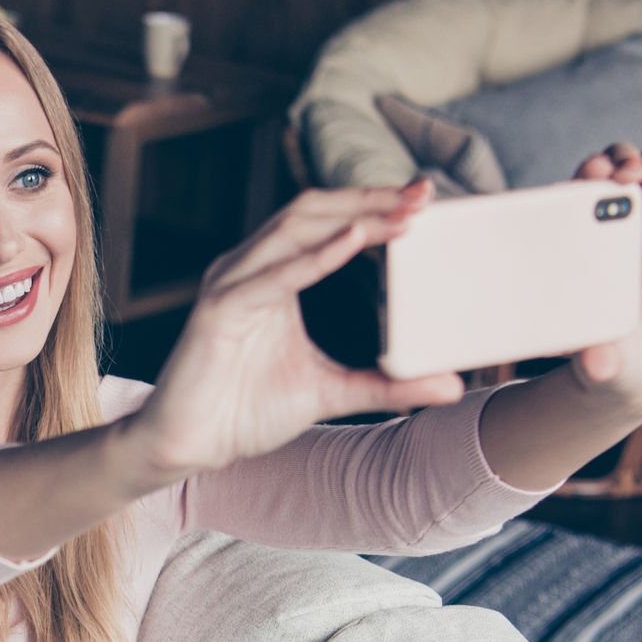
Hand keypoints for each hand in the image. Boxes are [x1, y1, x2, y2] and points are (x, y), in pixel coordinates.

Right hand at [124, 177, 465, 479]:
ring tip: (398, 215)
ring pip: (292, 229)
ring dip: (349, 217)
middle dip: (368, 199)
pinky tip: (353, 243)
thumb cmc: (245, 411)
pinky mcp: (218, 311)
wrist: (189, 446)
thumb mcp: (333, 393)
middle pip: (312, 211)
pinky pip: (272, 276)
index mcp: (273, 276)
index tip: (423, 201)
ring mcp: (231, 285)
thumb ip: (388, 385)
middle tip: (421, 196)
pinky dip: (314, 258)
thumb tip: (453, 386)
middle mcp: (250, 269)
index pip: (327, 223)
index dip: (373, 207)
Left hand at [566, 144, 641, 409]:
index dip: (577, 183)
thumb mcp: (601, 363)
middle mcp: (613, 230)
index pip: (573, 203)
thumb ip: (598, 359)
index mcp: (581, 250)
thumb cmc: (610, 357)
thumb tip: (596, 362)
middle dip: (611, 164)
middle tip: (614, 172)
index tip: (583, 180)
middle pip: (610, 177)